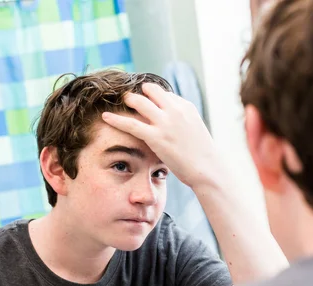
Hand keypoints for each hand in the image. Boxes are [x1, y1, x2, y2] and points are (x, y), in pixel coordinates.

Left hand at [101, 83, 220, 188]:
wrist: (208, 168)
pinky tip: (105, 117)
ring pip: (139, 101)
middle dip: (139, 93)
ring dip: (128, 100)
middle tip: (128, 98)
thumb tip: (168, 121)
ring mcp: (165, 122)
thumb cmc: (201, 154)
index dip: (153, 98)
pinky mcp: (156, 137)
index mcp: (185, 106)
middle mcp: (175, 110)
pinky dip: (116, 119)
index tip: (144, 102)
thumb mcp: (194, 129)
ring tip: (120, 103)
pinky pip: (131, 123)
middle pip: (150, 90)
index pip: (163, 94)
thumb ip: (181, 121)